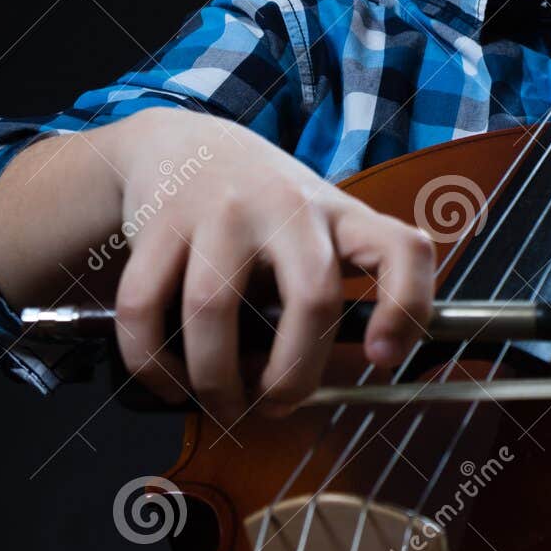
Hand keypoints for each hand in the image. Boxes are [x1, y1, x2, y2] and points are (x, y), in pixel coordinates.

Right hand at [108, 108, 437, 423]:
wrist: (184, 146)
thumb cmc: (264, 213)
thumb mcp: (318, 232)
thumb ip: (330, 295)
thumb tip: (318, 387)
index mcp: (342, 217)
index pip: (402, 249)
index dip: (406, 306)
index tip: (381, 357)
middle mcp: (290, 207)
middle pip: (311, 297)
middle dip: (293, 374)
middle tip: (276, 404)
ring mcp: (223, 210)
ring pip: (214, 310)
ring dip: (216, 380)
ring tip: (222, 404)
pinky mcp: (162, 221)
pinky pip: (144, 308)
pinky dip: (152, 364)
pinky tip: (169, 383)